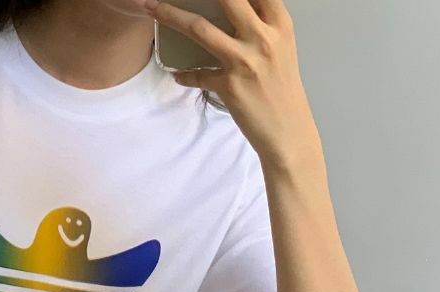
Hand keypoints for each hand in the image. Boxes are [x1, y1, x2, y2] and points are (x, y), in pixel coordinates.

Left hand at [144, 0, 311, 163]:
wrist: (288, 131)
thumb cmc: (283, 90)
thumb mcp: (281, 48)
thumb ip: (261, 25)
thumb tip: (236, 8)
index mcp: (279, 24)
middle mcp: (263, 38)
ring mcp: (245, 61)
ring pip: (200, 28)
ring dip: (170, 15)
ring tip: (152, 7)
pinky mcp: (229, 86)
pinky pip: (197, 74)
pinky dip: (185, 74)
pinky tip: (179, 74)